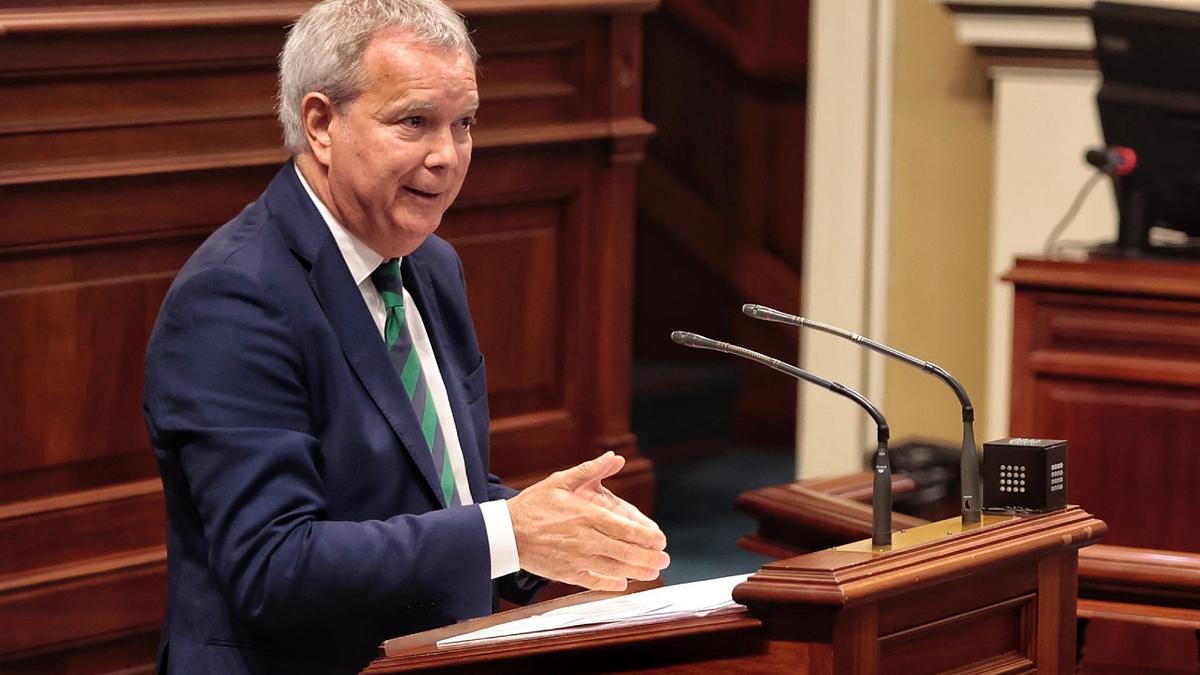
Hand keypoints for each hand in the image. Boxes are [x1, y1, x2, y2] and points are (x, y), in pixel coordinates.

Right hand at [507, 452, 669, 591]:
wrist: (506, 533)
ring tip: (653, 572)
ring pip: (615, 569)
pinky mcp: (568, 574)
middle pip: (625, 552)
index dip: (646, 536)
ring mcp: (577, 559)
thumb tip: (615, 457)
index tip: (660, 539)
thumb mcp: (560, 481)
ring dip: (637, 572)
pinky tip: (624, 582)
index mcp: (586, 515)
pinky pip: (596, 582)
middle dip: (649, 557)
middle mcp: (585, 539)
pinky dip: (612, 584)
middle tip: (664, 559)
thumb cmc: (534, 504)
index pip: (624, 528)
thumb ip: (590, 470)